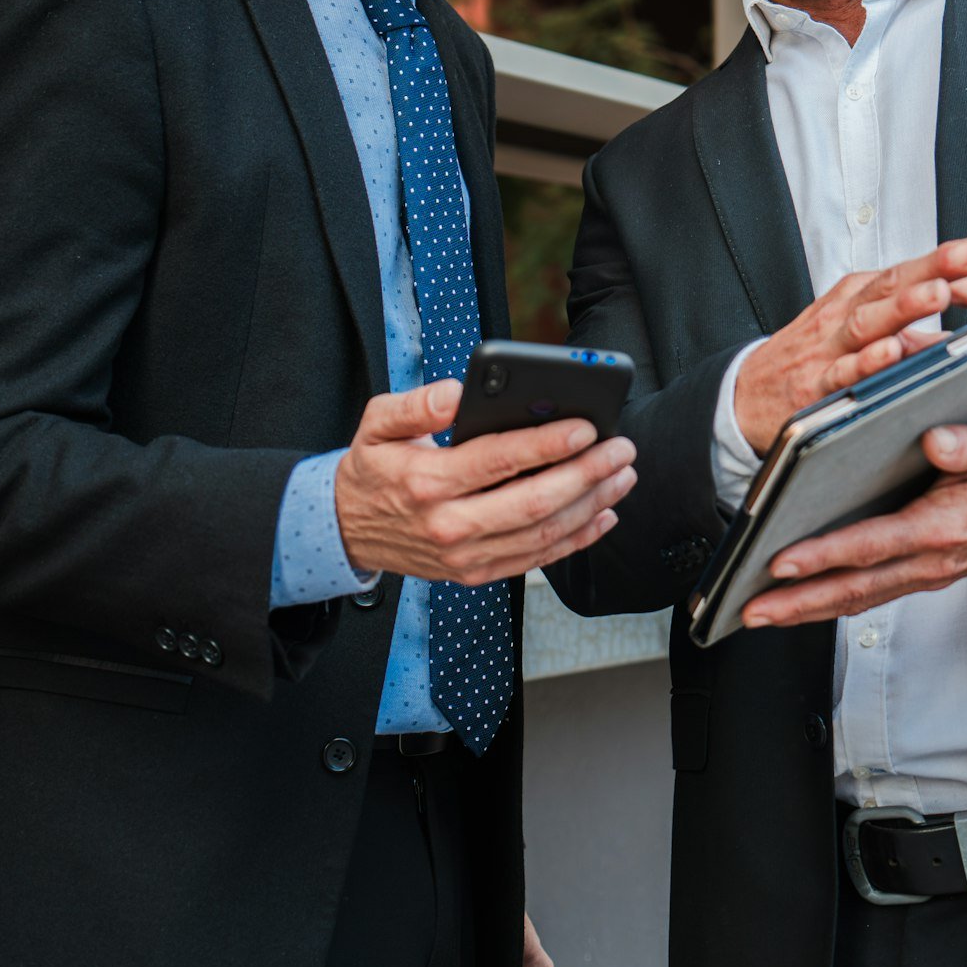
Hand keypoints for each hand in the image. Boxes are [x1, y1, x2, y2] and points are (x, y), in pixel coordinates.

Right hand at [334, 382, 635, 583]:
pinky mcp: (476, 573)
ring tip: (620, 475)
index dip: (547, 444)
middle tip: (620, 450)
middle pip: (532, 502)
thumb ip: (415, 404)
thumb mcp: (376, 422)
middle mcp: (449, 525)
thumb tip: (457, 393)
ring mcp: (465, 556)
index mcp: (427, 482)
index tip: (586, 427)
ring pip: (542, 534)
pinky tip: (602, 515)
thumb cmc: (372, 468)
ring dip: (590, 505)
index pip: (498, 460)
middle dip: (585, 474)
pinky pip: (536, 560)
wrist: (347, 529)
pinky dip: (576, 540)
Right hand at [734, 239, 966, 454]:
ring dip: (903, 307)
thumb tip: (955, 304)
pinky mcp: (815, 389)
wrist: (744, 397)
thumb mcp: (843, 320)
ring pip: (867, 324)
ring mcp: (827, 351)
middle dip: (930, 271)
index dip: (938, 261)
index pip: (900, 274)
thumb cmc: (805, 357)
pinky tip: (890, 352)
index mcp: (851, 300)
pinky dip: (866, 362)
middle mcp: (841, 318)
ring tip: (937, 294)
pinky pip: (842, 373)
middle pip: (888, 288)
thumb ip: (893, 311)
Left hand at [742, 417, 966, 627]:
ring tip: (759, 612)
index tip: (781, 561)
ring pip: (857, 599)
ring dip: (807, 609)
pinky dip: (830, 602)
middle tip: (750, 610)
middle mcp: (928, 561)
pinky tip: (800, 602)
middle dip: (798, 602)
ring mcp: (923, 573)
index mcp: (942, 527)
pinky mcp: (919, 574)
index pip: (872, 546)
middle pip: (854, 588)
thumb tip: (937, 441)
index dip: (824, 555)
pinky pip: (870, 595)